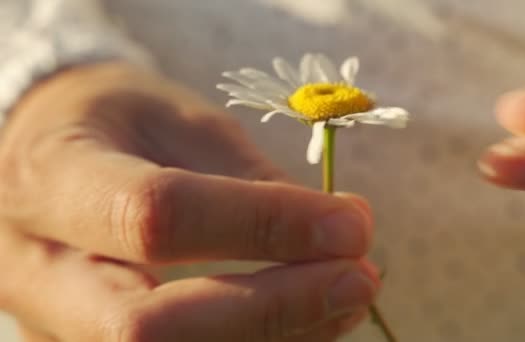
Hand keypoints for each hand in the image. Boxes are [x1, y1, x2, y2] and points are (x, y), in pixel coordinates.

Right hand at [0, 62, 378, 340]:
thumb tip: (337, 230)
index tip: (349, 224)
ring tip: (348, 295)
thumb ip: (247, 179)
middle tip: (360, 279)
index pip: (155, 217)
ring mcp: (58, 324)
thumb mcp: (176, 117)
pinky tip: (309, 317)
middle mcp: (42, 269)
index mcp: (57, 178)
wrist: (47, 152)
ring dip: (278, 338)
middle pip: (148, 330)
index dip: (261, 226)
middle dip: (271, 311)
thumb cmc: (117, 122)